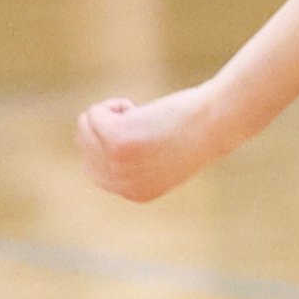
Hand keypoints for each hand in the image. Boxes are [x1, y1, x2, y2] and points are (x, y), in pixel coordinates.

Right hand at [75, 86, 223, 199]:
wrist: (214, 123)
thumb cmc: (194, 133)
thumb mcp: (162, 157)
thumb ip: (132, 162)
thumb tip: (90, 142)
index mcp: (136, 194)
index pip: (93, 170)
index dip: (106, 144)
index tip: (137, 135)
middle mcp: (123, 185)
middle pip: (84, 147)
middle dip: (103, 127)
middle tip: (139, 123)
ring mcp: (117, 163)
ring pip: (84, 127)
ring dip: (109, 113)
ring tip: (140, 116)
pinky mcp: (116, 140)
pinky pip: (94, 114)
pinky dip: (114, 104)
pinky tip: (138, 108)